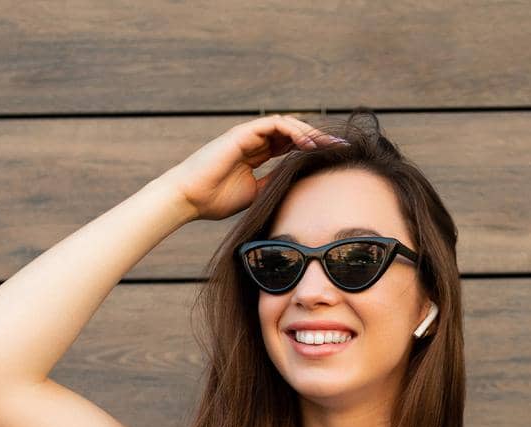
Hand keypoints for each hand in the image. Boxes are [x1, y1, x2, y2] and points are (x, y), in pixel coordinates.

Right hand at [160, 113, 344, 222]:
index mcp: (257, 154)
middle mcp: (254, 141)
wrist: (190, 198)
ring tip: (325, 145)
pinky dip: (292, 130)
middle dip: (318, 138)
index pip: (291, 145)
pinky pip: (273, 124)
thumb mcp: (255, 193)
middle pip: (293, 132)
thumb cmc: (215, 199)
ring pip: (286, 124)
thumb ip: (274, 184)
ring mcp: (248, 135)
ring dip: (308, 132)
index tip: (335, 158)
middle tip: (340, 147)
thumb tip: (299, 185)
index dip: (313, 149)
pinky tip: (306, 143)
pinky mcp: (242, 132)